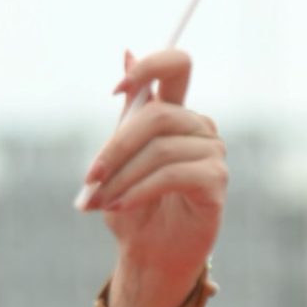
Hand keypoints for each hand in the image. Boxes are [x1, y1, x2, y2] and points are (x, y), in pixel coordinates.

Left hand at [77, 48, 225, 306]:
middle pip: (157, 114)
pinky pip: (172, 174)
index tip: (116, 89)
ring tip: (100, 201)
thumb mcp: (118, 158)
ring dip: (121, 177)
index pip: (176, 66)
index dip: (150, 66)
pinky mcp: (216, 181)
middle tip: (90, 178)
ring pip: (159, 149)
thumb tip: (127, 53)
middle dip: (115, 147)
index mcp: (174, 113)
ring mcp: (212, 152)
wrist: (149, 254)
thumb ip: (126, 112)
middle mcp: (198, 126)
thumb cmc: (132, 205)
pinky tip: (120, 206)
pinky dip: (138, 190)